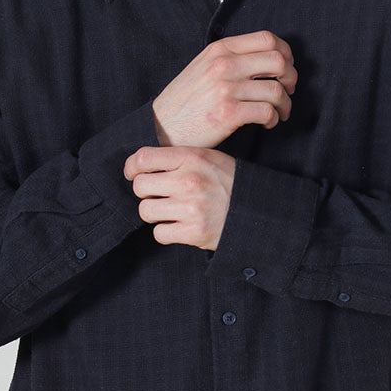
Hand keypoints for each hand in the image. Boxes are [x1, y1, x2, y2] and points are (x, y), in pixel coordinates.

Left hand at [122, 146, 236, 249]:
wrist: (257, 210)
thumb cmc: (229, 182)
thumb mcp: (208, 158)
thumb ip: (177, 158)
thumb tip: (139, 165)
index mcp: (192, 157)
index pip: (143, 158)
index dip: (132, 167)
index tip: (133, 174)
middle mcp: (189, 180)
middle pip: (140, 186)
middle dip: (146, 193)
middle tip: (158, 195)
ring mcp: (191, 208)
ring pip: (146, 211)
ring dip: (154, 213)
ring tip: (170, 211)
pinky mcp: (194, 232)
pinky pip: (159, 233)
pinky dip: (166, 232)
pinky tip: (179, 226)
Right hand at [152, 30, 296, 147]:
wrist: (161, 127)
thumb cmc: (185, 101)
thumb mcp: (203, 66)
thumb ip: (230, 57)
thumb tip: (266, 59)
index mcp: (220, 49)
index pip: (268, 39)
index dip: (286, 54)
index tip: (286, 69)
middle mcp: (224, 64)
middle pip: (279, 61)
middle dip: (291, 78)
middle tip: (287, 91)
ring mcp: (226, 88)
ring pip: (277, 90)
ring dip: (285, 104)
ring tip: (278, 112)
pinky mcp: (228, 113)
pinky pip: (267, 112)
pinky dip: (274, 119)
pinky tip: (267, 123)